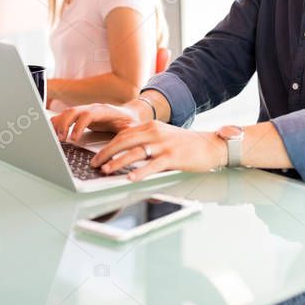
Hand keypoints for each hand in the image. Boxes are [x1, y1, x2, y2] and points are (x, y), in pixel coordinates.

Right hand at [51, 102, 147, 142]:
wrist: (131, 113)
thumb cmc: (130, 122)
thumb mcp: (131, 130)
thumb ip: (125, 137)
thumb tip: (119, 149)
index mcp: (104, 111)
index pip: (87, 115)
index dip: (78, 126)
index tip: (73, 139)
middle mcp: (93, 108)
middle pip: (74, 111)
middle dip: (64, 124)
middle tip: (61, 139)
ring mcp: (86, 110)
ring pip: (68, 112)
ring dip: (59, 123)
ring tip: (55, 137)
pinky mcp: (82, 115)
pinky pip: (67, 115)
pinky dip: (58, 122)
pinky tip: (54, 132)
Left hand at [91, 121, 226, 181]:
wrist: (210, 145)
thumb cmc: (186, 144)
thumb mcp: (163, 135)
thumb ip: (145, 139)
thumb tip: (125, 148)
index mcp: (150, 126)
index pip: (123, 134)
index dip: (108, 146)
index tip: (97, 157)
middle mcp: (155, 133)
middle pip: (124, 141)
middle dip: (106, 153)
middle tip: (95, 164)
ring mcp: (164, 145)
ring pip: (135, 152)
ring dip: (118, 162)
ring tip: (106, 170)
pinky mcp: (173, 157)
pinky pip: (153, 165)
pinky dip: (140, 172)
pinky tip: (131, 178)